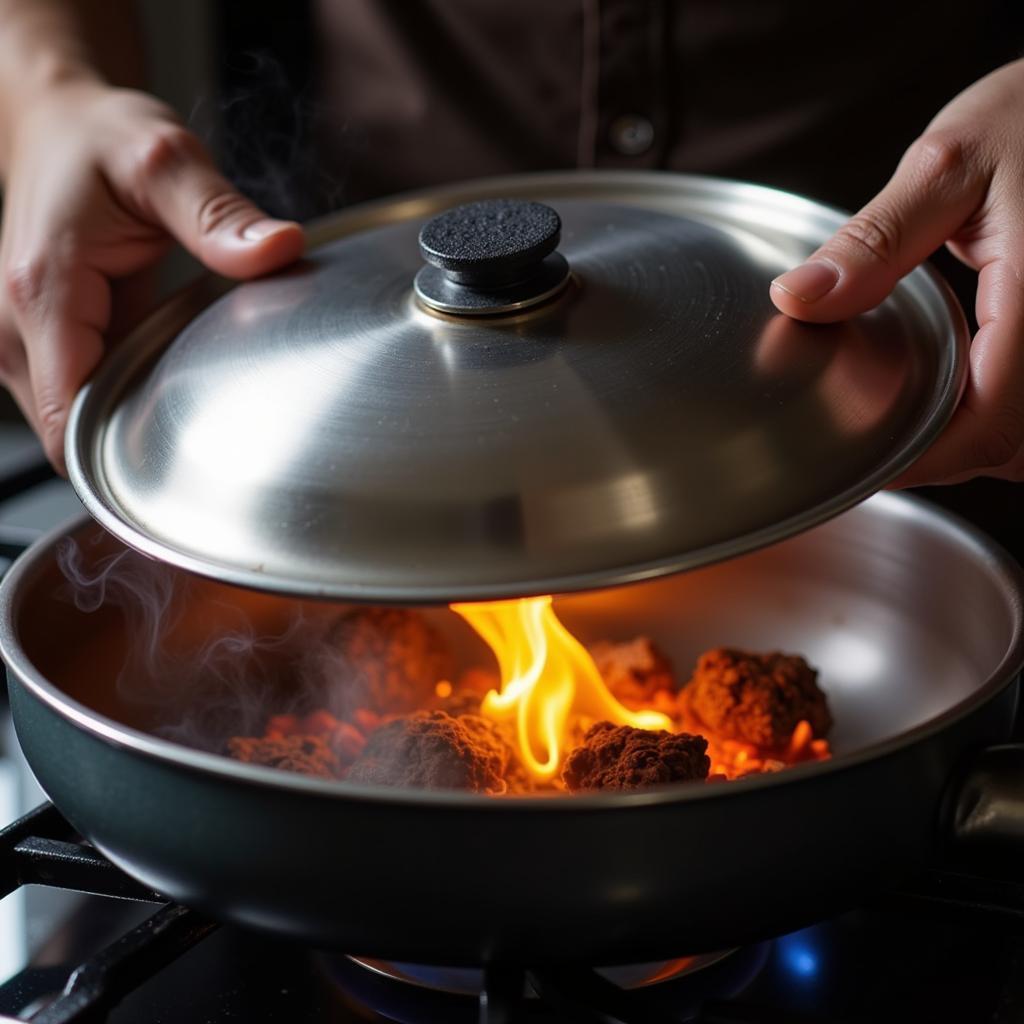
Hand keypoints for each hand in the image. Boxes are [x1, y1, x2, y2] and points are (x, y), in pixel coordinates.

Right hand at [0, 80, 303, 469]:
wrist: (58, 121)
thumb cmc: (98, 138)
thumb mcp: (165, 162)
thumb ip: (219, 214)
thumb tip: (279, 250)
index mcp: (42, 293)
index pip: (65, 423)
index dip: (115, 464)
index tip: (183, 473)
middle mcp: (16, 327)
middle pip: (70, 436)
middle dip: (134, 451)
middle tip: (213, 437)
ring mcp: (25, 340)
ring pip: (73, 424)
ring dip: (128, 427)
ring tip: (193, 405)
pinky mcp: (47, 342)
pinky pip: (83, 397)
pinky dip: (122, 401)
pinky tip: (168, 380)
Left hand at [770, 59, 1023, 486]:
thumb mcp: (948, 164)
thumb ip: (875, 240)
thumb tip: (799, 299)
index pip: (990, 422)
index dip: (925, 458)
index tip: (861, 461)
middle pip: (1014, 446)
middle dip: (947, 455)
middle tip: (875, 437)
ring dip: (976, 438)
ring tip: (910, 414)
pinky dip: (998, 409)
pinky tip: (957, 386)